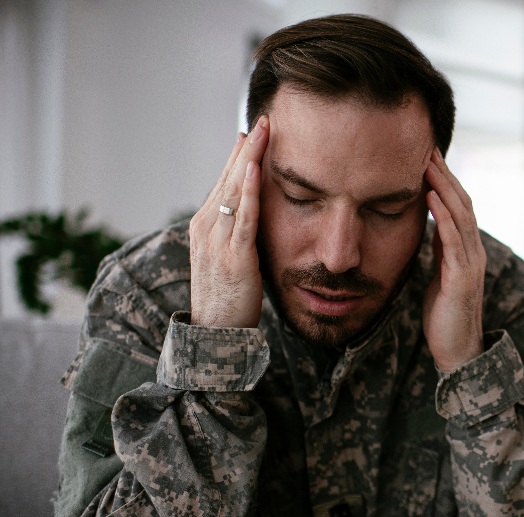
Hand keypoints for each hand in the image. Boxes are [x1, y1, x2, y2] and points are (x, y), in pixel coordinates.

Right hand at [188, 116, 268, 327]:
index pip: (222, 182)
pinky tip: (253, 170)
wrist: (214, 334)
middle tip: (264, 118)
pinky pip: (241, 219)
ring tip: (263, 131)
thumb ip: (238, 233)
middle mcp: (205, 228)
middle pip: (226, 178)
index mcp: (203, 226)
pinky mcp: (233, 257)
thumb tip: (255, 212)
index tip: (253, 131)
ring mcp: (216, 242)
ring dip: (249, 159)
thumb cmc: (227, 297)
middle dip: (246, 148)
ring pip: (233, 191)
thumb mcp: (230, 257)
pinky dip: (246, 192)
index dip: (238, 155)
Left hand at [423, 148, 485, 371]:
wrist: (458, 351)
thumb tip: (431, 222)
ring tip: (429, 164)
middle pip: (462, 203)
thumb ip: (441, 248)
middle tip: (428, 148)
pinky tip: (431, 198)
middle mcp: (474, 251)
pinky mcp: (462, 278)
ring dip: (444, 188)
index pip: (459, 206)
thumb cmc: (445, 315)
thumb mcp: (440, 273)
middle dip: (445, 175)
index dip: (446, 180)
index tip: (428, 157)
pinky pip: (453, 241)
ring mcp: (471, 264)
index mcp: (468, 250)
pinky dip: (442, 216)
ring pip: (460, 216)